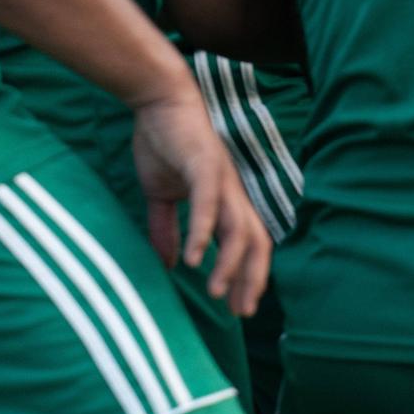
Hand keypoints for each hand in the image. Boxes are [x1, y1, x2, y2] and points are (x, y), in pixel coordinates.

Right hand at [130, 91, 271, 315]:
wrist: (158, 102)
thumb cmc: (165, 144)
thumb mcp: (161, 196)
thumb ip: (168, 229)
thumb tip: (170, 264)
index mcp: (226, 200)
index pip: (249, 243)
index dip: (249, 274)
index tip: (240, 305)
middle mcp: (233, 192)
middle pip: (256, 242)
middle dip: (251, 278)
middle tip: (242, 311)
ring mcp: (223, 179)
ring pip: (239, 229)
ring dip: (230, 264)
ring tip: (218, 292)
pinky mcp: (206, 166)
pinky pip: (210, 205)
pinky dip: (204, 232)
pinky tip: (196, 259)